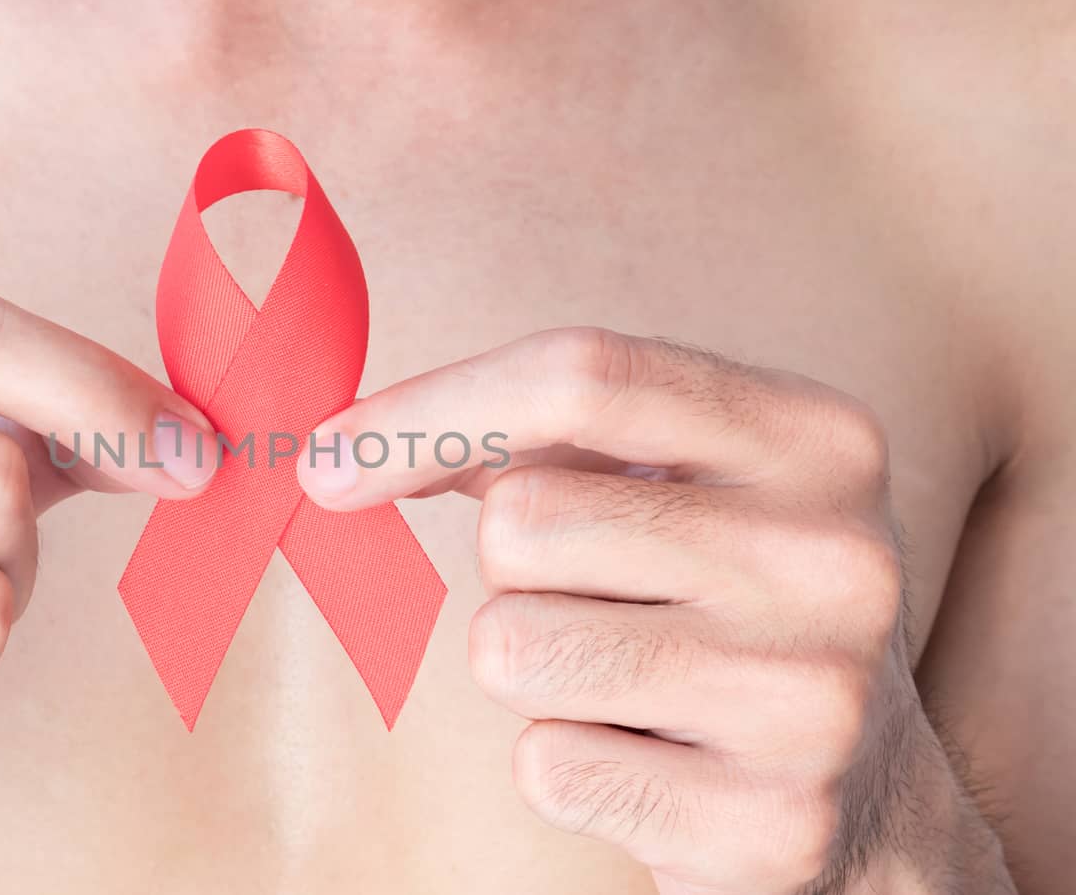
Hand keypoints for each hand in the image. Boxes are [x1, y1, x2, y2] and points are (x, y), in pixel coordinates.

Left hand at [298, 328, 1009, 893]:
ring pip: (511, 649)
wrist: (870, 796)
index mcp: (817, 440)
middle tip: (594, 605)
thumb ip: (534, 443)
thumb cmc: (725, 609)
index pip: (582, 375)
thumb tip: (350, 450)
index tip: (329, 460)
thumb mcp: (677, 489)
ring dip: (533, 672)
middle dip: (513, 572)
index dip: (429, 410)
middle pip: (522, 523)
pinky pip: (545, 766)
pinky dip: (566, 765)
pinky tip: (653, 762)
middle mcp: (834, 559)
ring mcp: (812, 699)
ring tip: (629, 684)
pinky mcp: (769, 825)